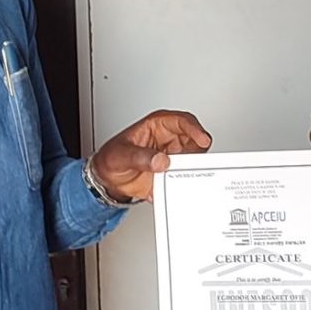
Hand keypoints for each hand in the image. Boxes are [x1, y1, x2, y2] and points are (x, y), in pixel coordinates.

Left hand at [88, 110, 211, 202]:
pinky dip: (183, 184)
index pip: (181, 121)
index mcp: (157, 125)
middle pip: (194, 142)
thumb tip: (160, 160)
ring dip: (192, 170)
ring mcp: (172, 157)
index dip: (194, 129)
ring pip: (193, 161)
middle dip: (197, 153)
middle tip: (192, 164)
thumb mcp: (121, 155)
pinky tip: (175, 188)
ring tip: (180, 177)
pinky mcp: (173, 174)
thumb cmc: (112, 158)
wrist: (108, 180)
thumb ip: (140, 157)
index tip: (202, 140)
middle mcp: (169, 139)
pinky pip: (185, 179)